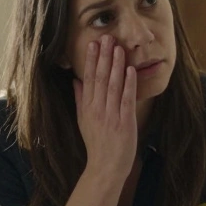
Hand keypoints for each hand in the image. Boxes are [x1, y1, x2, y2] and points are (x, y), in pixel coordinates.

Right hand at [73, 35, 136, 182]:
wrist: (106, 167)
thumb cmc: (97, 145)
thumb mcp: (83, 121)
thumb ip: (80, 99)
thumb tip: (76, 80)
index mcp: (87, 108)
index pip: (88, 79)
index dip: (91, 60)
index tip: (93, 43)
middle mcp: (97, 109)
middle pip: (99, 78)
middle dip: (103, 56)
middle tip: (106, 37)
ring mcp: (111, 115)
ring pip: (112, 85)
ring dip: (115, 65)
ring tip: (118, 47)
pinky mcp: (125, 122)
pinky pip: (126, 99)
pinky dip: (127, 84)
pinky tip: (129, 70)